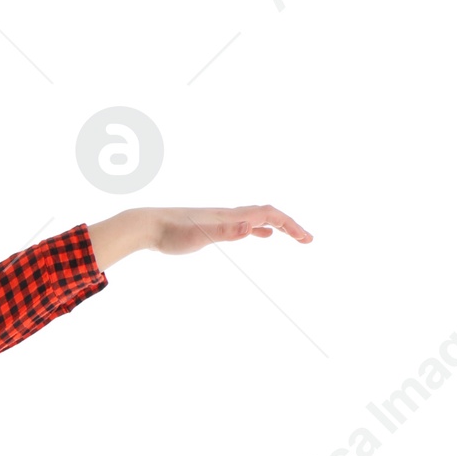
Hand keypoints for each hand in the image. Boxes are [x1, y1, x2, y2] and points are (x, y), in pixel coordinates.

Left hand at [86, 203, 311, 267]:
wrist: (149, 226)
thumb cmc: (172, 234)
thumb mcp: (201, 235)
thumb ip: (227, 232)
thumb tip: (252, 228)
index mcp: (233, 216)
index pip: (271, 216)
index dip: (291, 226)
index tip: (307, 240)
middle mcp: (230, 215)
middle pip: (269, 214)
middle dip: (290, 226)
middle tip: (307, 241)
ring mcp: (222, 220)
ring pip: (258, 218)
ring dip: (277, 226)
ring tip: (291, 236)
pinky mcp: (212, 227)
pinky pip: (243, 225)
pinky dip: (257, 229)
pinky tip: (258, 235)